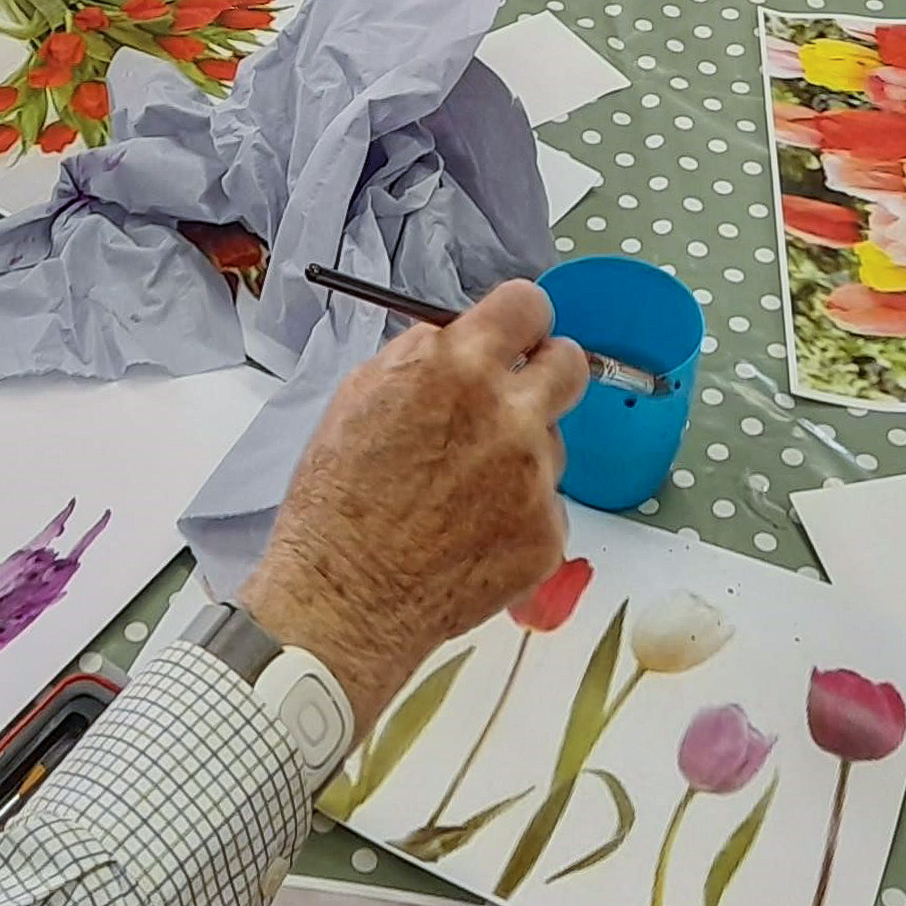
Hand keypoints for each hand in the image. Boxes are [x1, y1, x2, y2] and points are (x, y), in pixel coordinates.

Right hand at [240, 282, 585, 725]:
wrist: (342, 600)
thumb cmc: (336, 502)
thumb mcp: (360, 397)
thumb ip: (423, 359)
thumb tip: (460, 340)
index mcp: (456, 368)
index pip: (528, 306)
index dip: (521, 322)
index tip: (516, 337)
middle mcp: (508, 414)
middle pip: (570, 364)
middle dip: (545, 373)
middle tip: (515, 399)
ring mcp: (535, 477)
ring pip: (552, 442)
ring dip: (522, 455)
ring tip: (461, 493)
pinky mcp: (548, 532)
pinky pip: (547, 505)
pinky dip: (517, 515)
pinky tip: (470, 535)